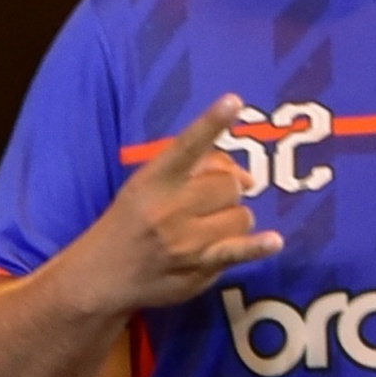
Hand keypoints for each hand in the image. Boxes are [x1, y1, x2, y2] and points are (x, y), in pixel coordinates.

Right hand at [84, 96, 284, 313]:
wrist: (101, 276)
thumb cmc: (129, 222)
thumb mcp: (146, 185)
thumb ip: (191, 169)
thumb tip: (247, 177)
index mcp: (153, 181)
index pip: (186, 146)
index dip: (211, 122)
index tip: (233, 101)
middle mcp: (169, 210)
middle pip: (229, 185)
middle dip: (227, 190)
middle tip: (209, 202)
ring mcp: (186, 243)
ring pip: (241, 216)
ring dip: (234, 218)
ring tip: (210, 227)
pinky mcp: (199, 270)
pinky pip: (237, 251)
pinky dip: (257, 246)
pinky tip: (273, 241)